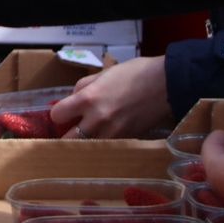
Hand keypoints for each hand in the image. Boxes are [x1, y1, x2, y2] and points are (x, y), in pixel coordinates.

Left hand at [50, 56, 172, 137]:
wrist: (166, 84)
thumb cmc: (134, 73)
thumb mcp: (103, 74)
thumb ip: (83, 87)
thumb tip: (72, 100)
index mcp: (88, 99)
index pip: (57, 115)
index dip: (58, 114)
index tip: (63, 113)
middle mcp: (97, 120)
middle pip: (68, 140)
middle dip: (66, 136)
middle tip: (71, 130)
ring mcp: (113, 133)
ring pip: (87, 148)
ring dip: (84, 143)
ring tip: (87, 136)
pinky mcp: (126, 140)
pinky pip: (107, 147)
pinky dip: (102, 145)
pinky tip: (105, 137)